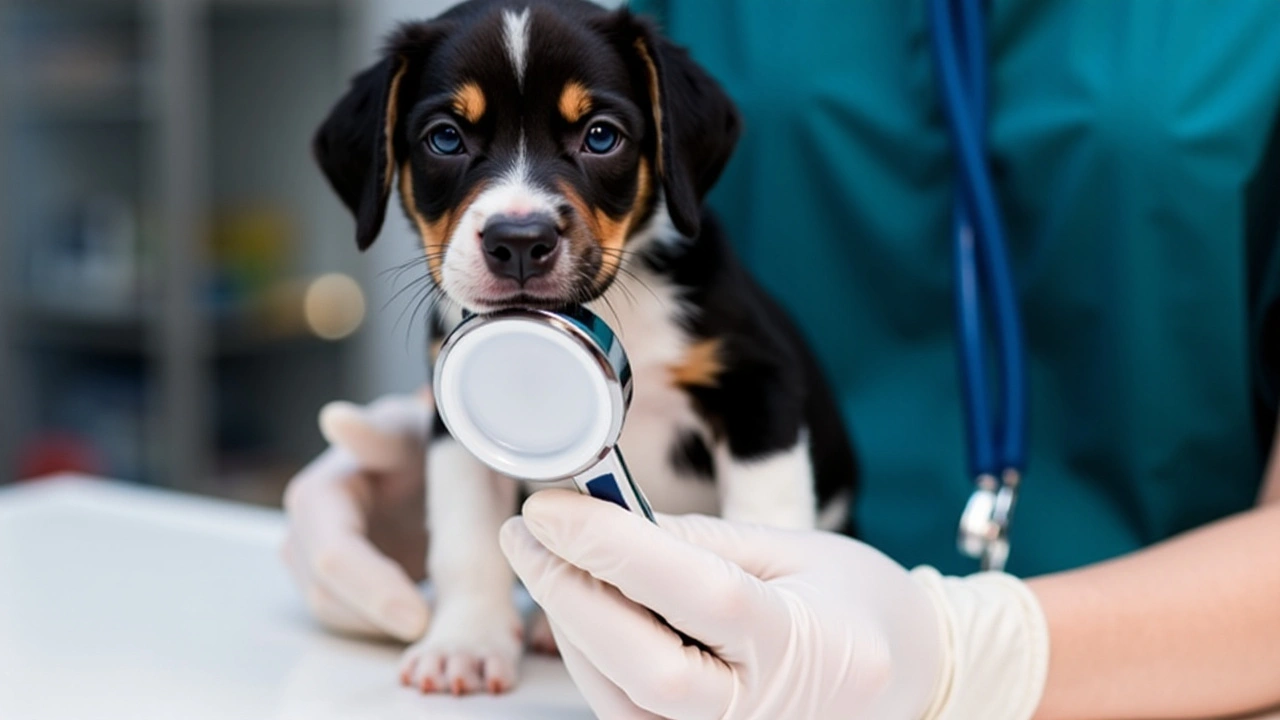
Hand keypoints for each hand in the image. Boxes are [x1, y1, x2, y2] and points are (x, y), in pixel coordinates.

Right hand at [281, 391, 432, 641]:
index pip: (334, 557)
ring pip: (338, 616)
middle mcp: (303, 535)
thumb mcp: (407, 430)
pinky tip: (427, 615)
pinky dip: (386, 626)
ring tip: (439, 619)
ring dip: (384, 627)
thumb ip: (377, 434)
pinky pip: (353, 622)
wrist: (424, 463)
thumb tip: (336, 419)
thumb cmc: (418, 443)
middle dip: (382, 617)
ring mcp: (311, 565)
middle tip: (440, 629)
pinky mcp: (334, 588)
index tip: (419, 618)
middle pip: (328, 596)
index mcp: (317, 496)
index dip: (374, 593)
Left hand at [499, 490, 945, 719]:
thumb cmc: (855, 602)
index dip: (615, 548)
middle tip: (527, 531)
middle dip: (570, 594)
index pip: (698, 593)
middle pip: (644, 666)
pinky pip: (626, 713)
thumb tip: (605, 524)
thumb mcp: (794, 548)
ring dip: (569, 624)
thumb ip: (699, 542)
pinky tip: (583, 607)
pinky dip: (593, 658)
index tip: (553, 505)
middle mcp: (767, 710)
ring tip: (545, 558)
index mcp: (803, 640)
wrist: (905, 676)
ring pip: (621, 698)